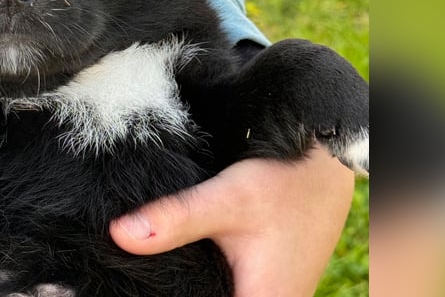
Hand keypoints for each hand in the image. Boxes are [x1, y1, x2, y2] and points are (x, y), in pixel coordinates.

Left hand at [110, 145, 354, 296]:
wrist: (325, 160)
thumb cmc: (284, 180)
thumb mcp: (226, 199)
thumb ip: (175, 219)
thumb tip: (119, 235)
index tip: (140, 289)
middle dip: (179, 290)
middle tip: (142, 276)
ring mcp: (274, 294)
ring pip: (220, 294)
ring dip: (195, 286)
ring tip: (159, 271)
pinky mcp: (271, 280)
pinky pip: (235, 288)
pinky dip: (208, 280)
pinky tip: (185, 263)